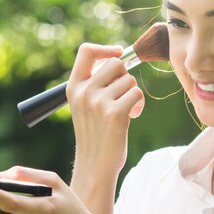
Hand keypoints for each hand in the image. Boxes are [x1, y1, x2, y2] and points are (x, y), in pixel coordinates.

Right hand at [66, 44, 145, 182]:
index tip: (119, 53)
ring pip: (129, 80)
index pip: (86, 51)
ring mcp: (98, 102)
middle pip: (115, 63)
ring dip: (132, 93)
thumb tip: (120, 56)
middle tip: (121, 95)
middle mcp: (84, 92)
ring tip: (125, 110)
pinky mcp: (115, 113)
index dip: (106, 49)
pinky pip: (137, 93)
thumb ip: (96, 82)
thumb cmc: (96, 133)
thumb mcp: (86, 104)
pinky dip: (139, 104)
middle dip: (125, 77)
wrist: (95, 164)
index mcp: (73, 87)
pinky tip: (131, 116)